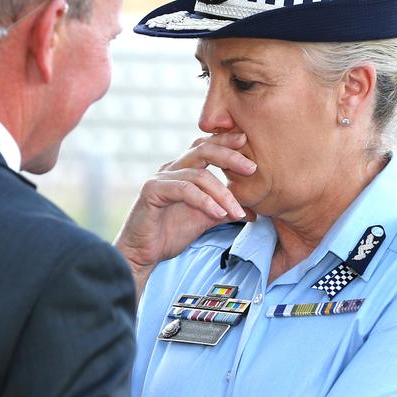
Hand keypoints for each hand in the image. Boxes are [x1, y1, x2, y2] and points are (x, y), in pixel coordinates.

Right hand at [115, 132, 255, 296]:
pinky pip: (184, 190)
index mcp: (183, 170)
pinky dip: (205, 201)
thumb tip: (253, 212)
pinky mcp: (152, 191)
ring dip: (222, 194)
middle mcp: (171, 169)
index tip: (248, 144)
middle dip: (230, 156)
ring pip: (198, 175)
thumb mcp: (205, 219)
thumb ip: (226, 211)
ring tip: (237, 212)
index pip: (206, 147)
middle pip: (203, 150)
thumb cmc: (170, 234)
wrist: (142, 254)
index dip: (226, 142)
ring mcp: (160, 178)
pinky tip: (218, 214)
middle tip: (252, 168)